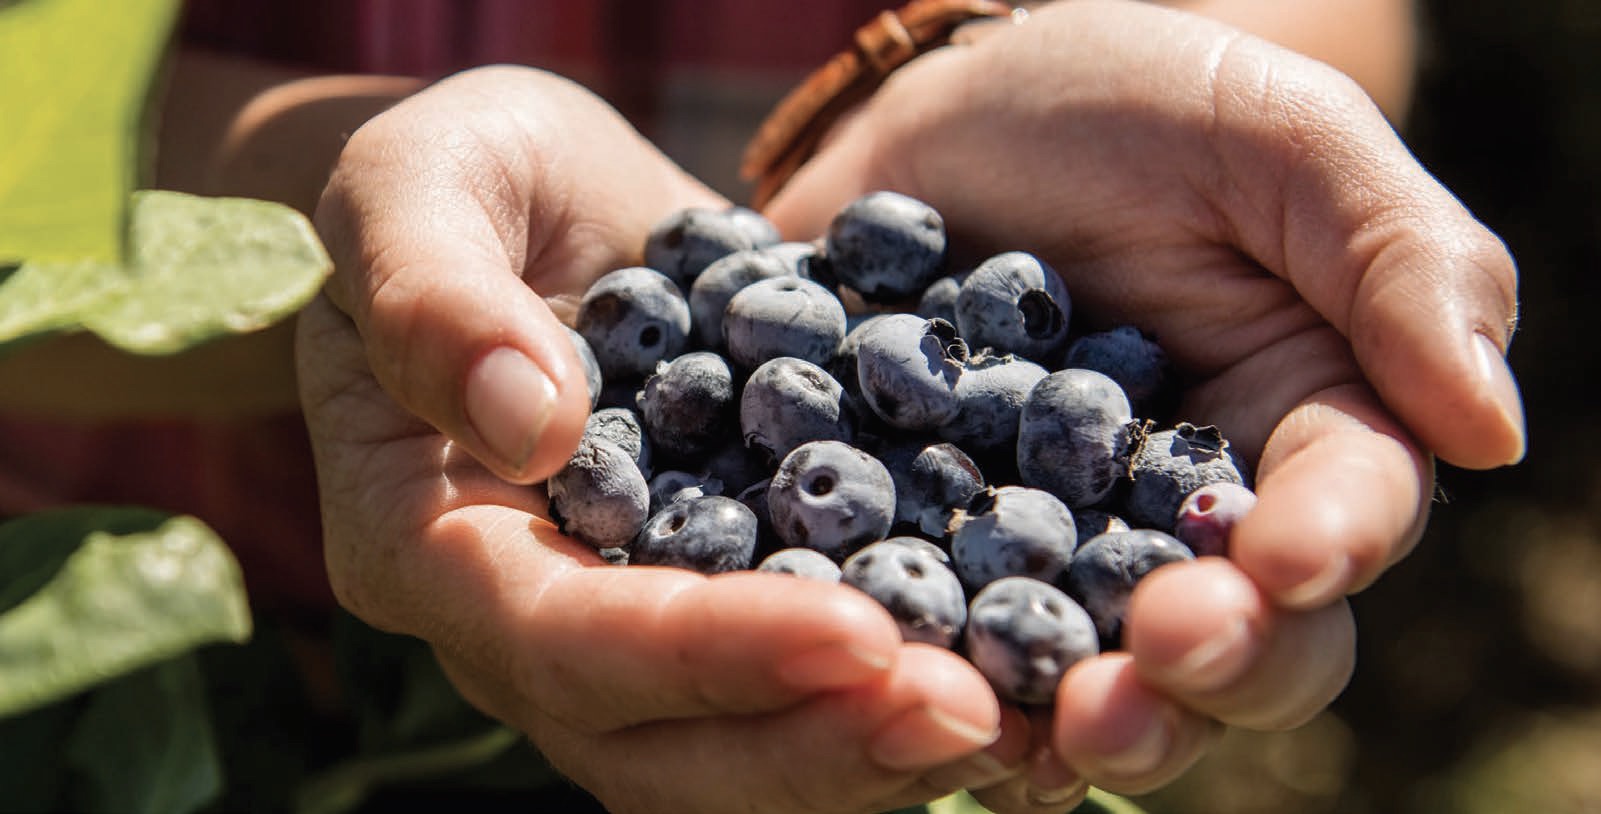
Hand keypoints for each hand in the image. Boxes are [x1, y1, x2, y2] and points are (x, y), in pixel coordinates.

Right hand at [299, 65, 1036, 813]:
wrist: (537, 200)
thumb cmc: (456, 176)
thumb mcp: (417, 185)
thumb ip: (439, 300)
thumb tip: (530, 424)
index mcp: (429, 541)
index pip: (560, 639)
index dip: (704, 653)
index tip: (856, 634)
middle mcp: (525, 619)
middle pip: (657, 743)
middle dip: (813, 742)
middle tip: (968, 713)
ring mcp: (626, 620)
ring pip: (736, 749)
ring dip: (871, 747)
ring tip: (1014, 717)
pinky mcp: (719, 587)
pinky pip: (799, 680)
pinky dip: (896, 690)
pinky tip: (1010, 667)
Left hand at [764, 0, 1522, 803]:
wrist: (947, 110)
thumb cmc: (1130, 102)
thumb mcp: (1274, 136)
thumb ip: (1396, 261)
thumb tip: (1490, 430)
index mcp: (1308, 424)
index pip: (1348, 511)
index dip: (1325, 546)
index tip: (1283, 557)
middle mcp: (1195, 514)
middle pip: (1243, 638)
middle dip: (1214, 665)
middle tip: (1161, 658)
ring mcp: (1066, 546)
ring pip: (1107, 670)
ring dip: (1094, 712)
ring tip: (1056, 727)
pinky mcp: (943, 544)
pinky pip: (954, 632)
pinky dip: (949, 672)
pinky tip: (920, 692)